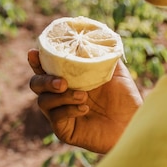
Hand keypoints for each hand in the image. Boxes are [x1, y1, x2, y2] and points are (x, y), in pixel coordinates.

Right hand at [28, 49, 142, 153]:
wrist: (133, 123)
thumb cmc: (125, 97)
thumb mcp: (114, 70)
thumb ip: (100, 54)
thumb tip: (91, 36)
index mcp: (68, 78)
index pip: (44, 68)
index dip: (36, 60)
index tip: (34, 52)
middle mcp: (60, 95)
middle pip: (36, 84)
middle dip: (44, 80)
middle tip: (62, 82)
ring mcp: (61, 113)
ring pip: (44, 102)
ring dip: (61, 96)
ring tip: (83, 95)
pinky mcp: (65, 130)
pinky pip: (56, 118)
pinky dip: (68, 110)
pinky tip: (85, 108)